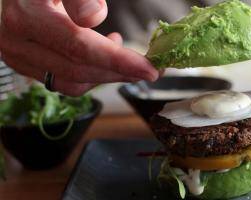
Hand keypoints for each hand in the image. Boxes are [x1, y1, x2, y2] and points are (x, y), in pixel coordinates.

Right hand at [0, 0, 158, 95]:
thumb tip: (94, 17)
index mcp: (27, 16)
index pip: (80, 46)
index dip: (118, 61)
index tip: (149, 69)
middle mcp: (18, 42)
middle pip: (78, 70)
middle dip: (119, 73)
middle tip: (150, 70)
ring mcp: (19, 57)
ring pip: (71, 82)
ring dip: (107, 77)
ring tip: (130, 63)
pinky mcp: (25, 64)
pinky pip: (62, 81)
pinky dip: (90, 76)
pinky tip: (104, 61)